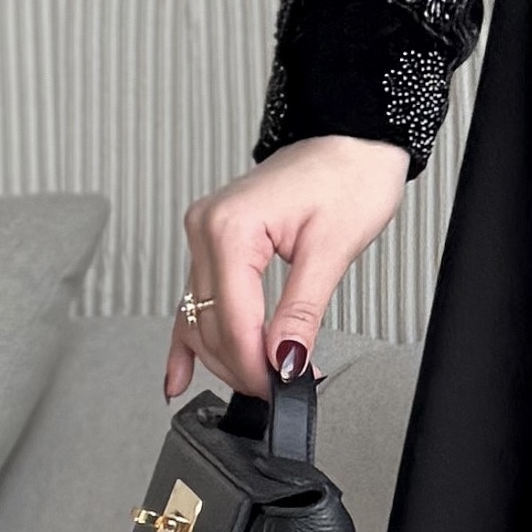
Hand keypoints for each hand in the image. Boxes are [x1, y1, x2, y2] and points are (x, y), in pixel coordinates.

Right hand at [167, 133, 413, 400]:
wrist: (352, 141)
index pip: (232, 321)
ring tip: (260, 383)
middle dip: (244, 366)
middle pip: (210, 325)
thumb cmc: (348, 176)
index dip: (256, 365)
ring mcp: (204, 235)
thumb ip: (302, 313)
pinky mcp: (213, 243)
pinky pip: (192, 301)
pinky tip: (179, 377)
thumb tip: (287, 362)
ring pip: (198, 318)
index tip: (282, 389)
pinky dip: (187, 341)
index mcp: (231, 227)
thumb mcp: (332, 250)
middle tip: (282, 390)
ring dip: (225, 358)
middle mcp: (206, 228)